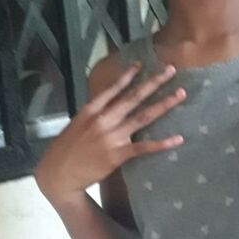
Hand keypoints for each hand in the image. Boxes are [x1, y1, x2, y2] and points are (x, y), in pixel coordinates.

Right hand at [34, 62, 185, 204]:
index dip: (128, 75)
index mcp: (91, 110)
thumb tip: (109, 104)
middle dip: (154, 82)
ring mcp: (112, 136)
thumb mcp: (77, 124)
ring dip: (164, 104)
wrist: (58, 174)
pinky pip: (144, 147)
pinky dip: (162, 143)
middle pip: (134, 97)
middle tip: (171, 70)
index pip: (113, 88)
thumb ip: (94, 114)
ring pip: (143, 116)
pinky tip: (178, 138)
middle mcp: (103, 119)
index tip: (141, 64)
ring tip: (180, 94)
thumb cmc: (66, 150)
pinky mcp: (118, 154)